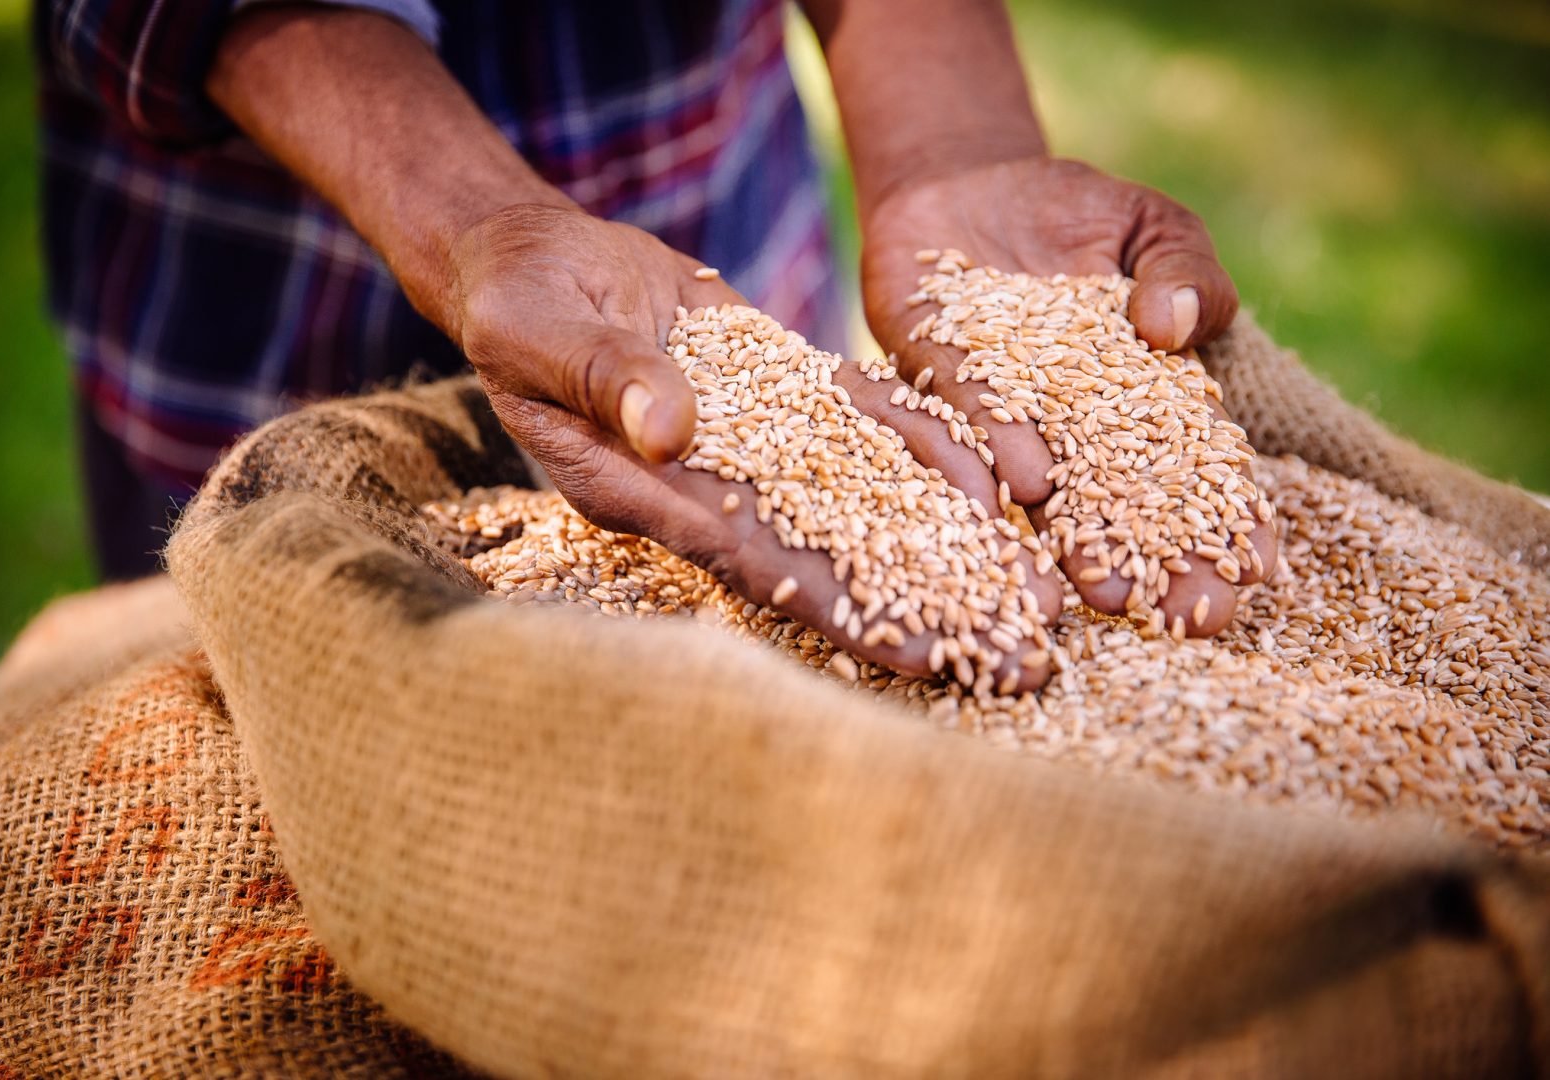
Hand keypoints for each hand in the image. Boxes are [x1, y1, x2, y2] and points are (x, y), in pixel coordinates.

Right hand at [454, 204, 1060, 687]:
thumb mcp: (542, 331)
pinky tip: (991, 484)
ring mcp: (750, 441)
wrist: (533, 259)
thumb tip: (676, 428)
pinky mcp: (777, 389)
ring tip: (1037, 596)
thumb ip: (607, 378)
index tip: (922, 655)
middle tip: (1018, 662)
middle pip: (831, 559)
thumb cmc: (515, 301)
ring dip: (948, 548)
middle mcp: (706, 487)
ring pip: (863, 503)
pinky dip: (923, 452)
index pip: (754, 565)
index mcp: (640, 494)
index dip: (839, 610)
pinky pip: (860, 427)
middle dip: (925, 608)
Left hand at [860, 156, 1275, 633]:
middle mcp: (1068, 423)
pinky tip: (1031, 485)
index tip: (1259, 572)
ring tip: (1107, 596)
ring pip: (1045, 485)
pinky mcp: (934, 380)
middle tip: (1190, 622)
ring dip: (1077, 539)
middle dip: (1158, 561)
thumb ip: (1185, 271)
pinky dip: (998, 448)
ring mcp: (1002, 410)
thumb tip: (1174, 329)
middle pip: (1120, 501)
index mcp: (1137, 396)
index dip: (1224, 518)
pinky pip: (967, 419)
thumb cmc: (1078, 210)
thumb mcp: (1153, 226)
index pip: (1189, 467)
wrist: (962, 181)